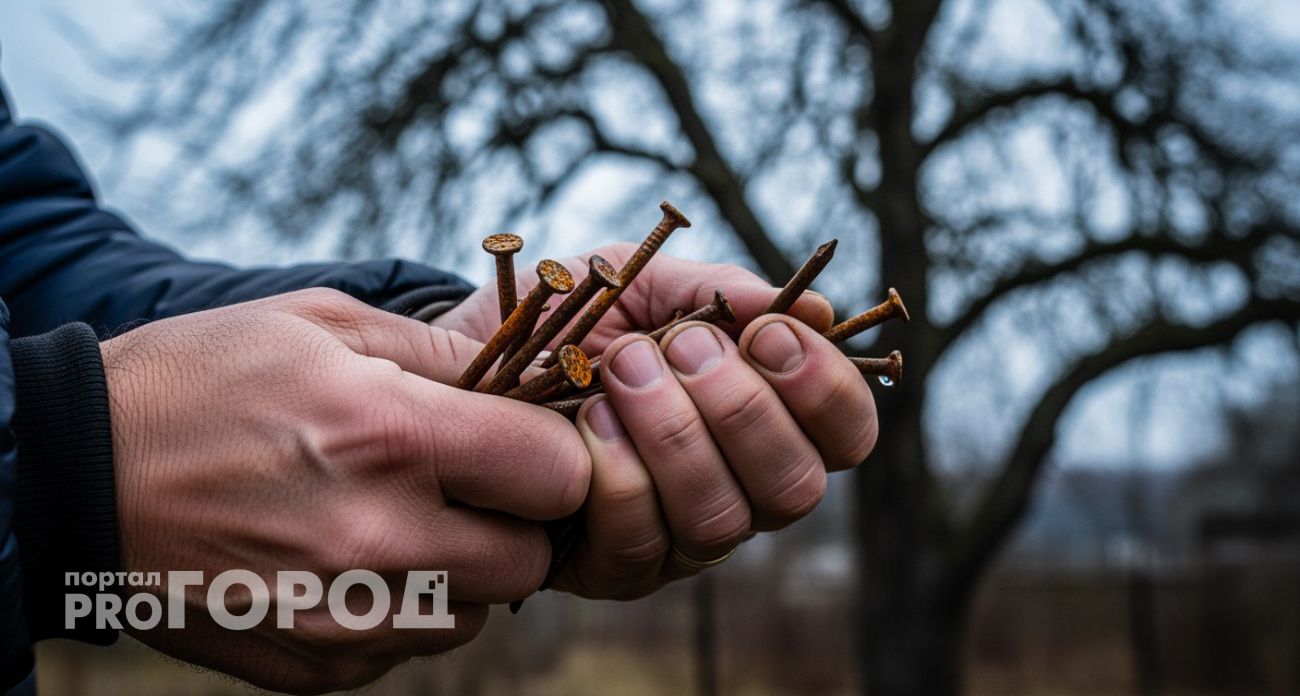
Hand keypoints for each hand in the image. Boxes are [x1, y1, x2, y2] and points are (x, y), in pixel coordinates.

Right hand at [103, 288, 589, 693]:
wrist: (73, 475)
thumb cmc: (200, 380)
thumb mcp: (318, 322)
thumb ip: (434, 350)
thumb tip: (518, 370)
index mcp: (388, 435)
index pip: (556, 472)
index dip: (557, 452)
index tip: (531, 439)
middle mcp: (378, 538)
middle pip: (531, 559)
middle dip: (520, 520)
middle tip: (474, 484)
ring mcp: (345, 615)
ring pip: (478, 613)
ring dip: (466, 571)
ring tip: (403, 520)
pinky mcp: (314, 664)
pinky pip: (409, 648)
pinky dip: (404, 609)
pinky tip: (351, 561)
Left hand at [436, 244, 877, 598]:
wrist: (479, 350)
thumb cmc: (582, 319)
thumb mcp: (648, 283)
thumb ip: (722, 290)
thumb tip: (812, 309)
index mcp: (768, 424)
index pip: (845, 436)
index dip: (825, 388)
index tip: (768, 332)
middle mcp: (739, 491)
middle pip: (795, 488)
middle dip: (742, 410)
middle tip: (681, 346)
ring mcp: (679, 539)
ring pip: (721, 520)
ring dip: (676, 434)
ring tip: (627, 368)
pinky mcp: (613, 567)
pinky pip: (640, 542)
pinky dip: (619, 471)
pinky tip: (591, 416)